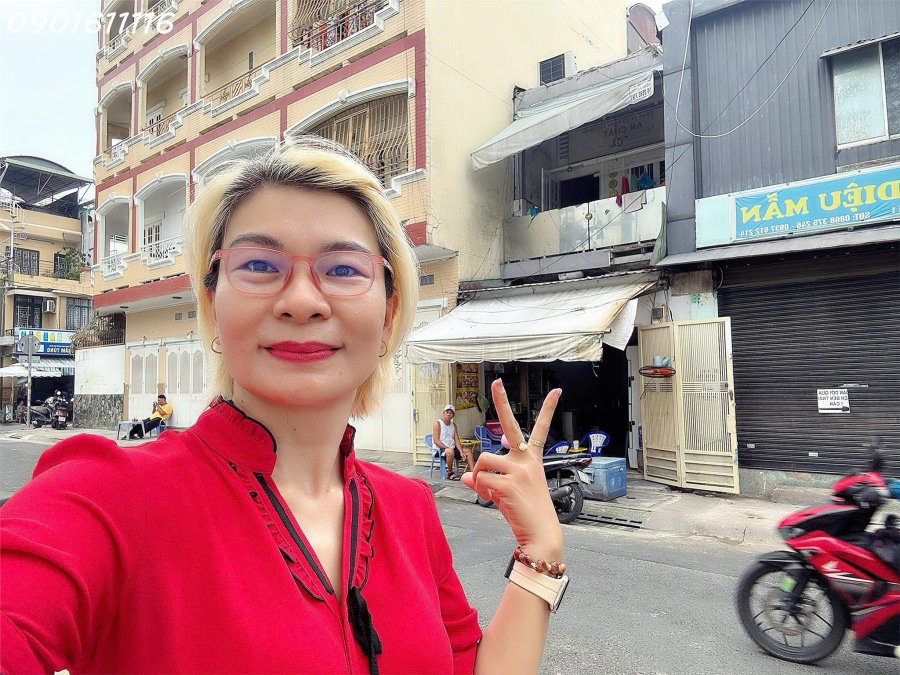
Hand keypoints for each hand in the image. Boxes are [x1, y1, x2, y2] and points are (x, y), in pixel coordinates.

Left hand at [461, 380, 562, 561]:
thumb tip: (465, 477)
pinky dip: (480, 491)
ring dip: (478, 477)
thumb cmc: (527, 514)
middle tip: (497, 383)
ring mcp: (518, 470)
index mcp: (532, 460)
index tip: (557, 391)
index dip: (549, 409)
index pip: (541, 429)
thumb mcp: (508, 493)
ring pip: (483, 461)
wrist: (541, 536)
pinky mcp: (507, 484)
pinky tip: (492, 500)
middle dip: (502, 401)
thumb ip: (488, 480)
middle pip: (510, 425)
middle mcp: (526, 460)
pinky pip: (480, 480)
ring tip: (487, 492)